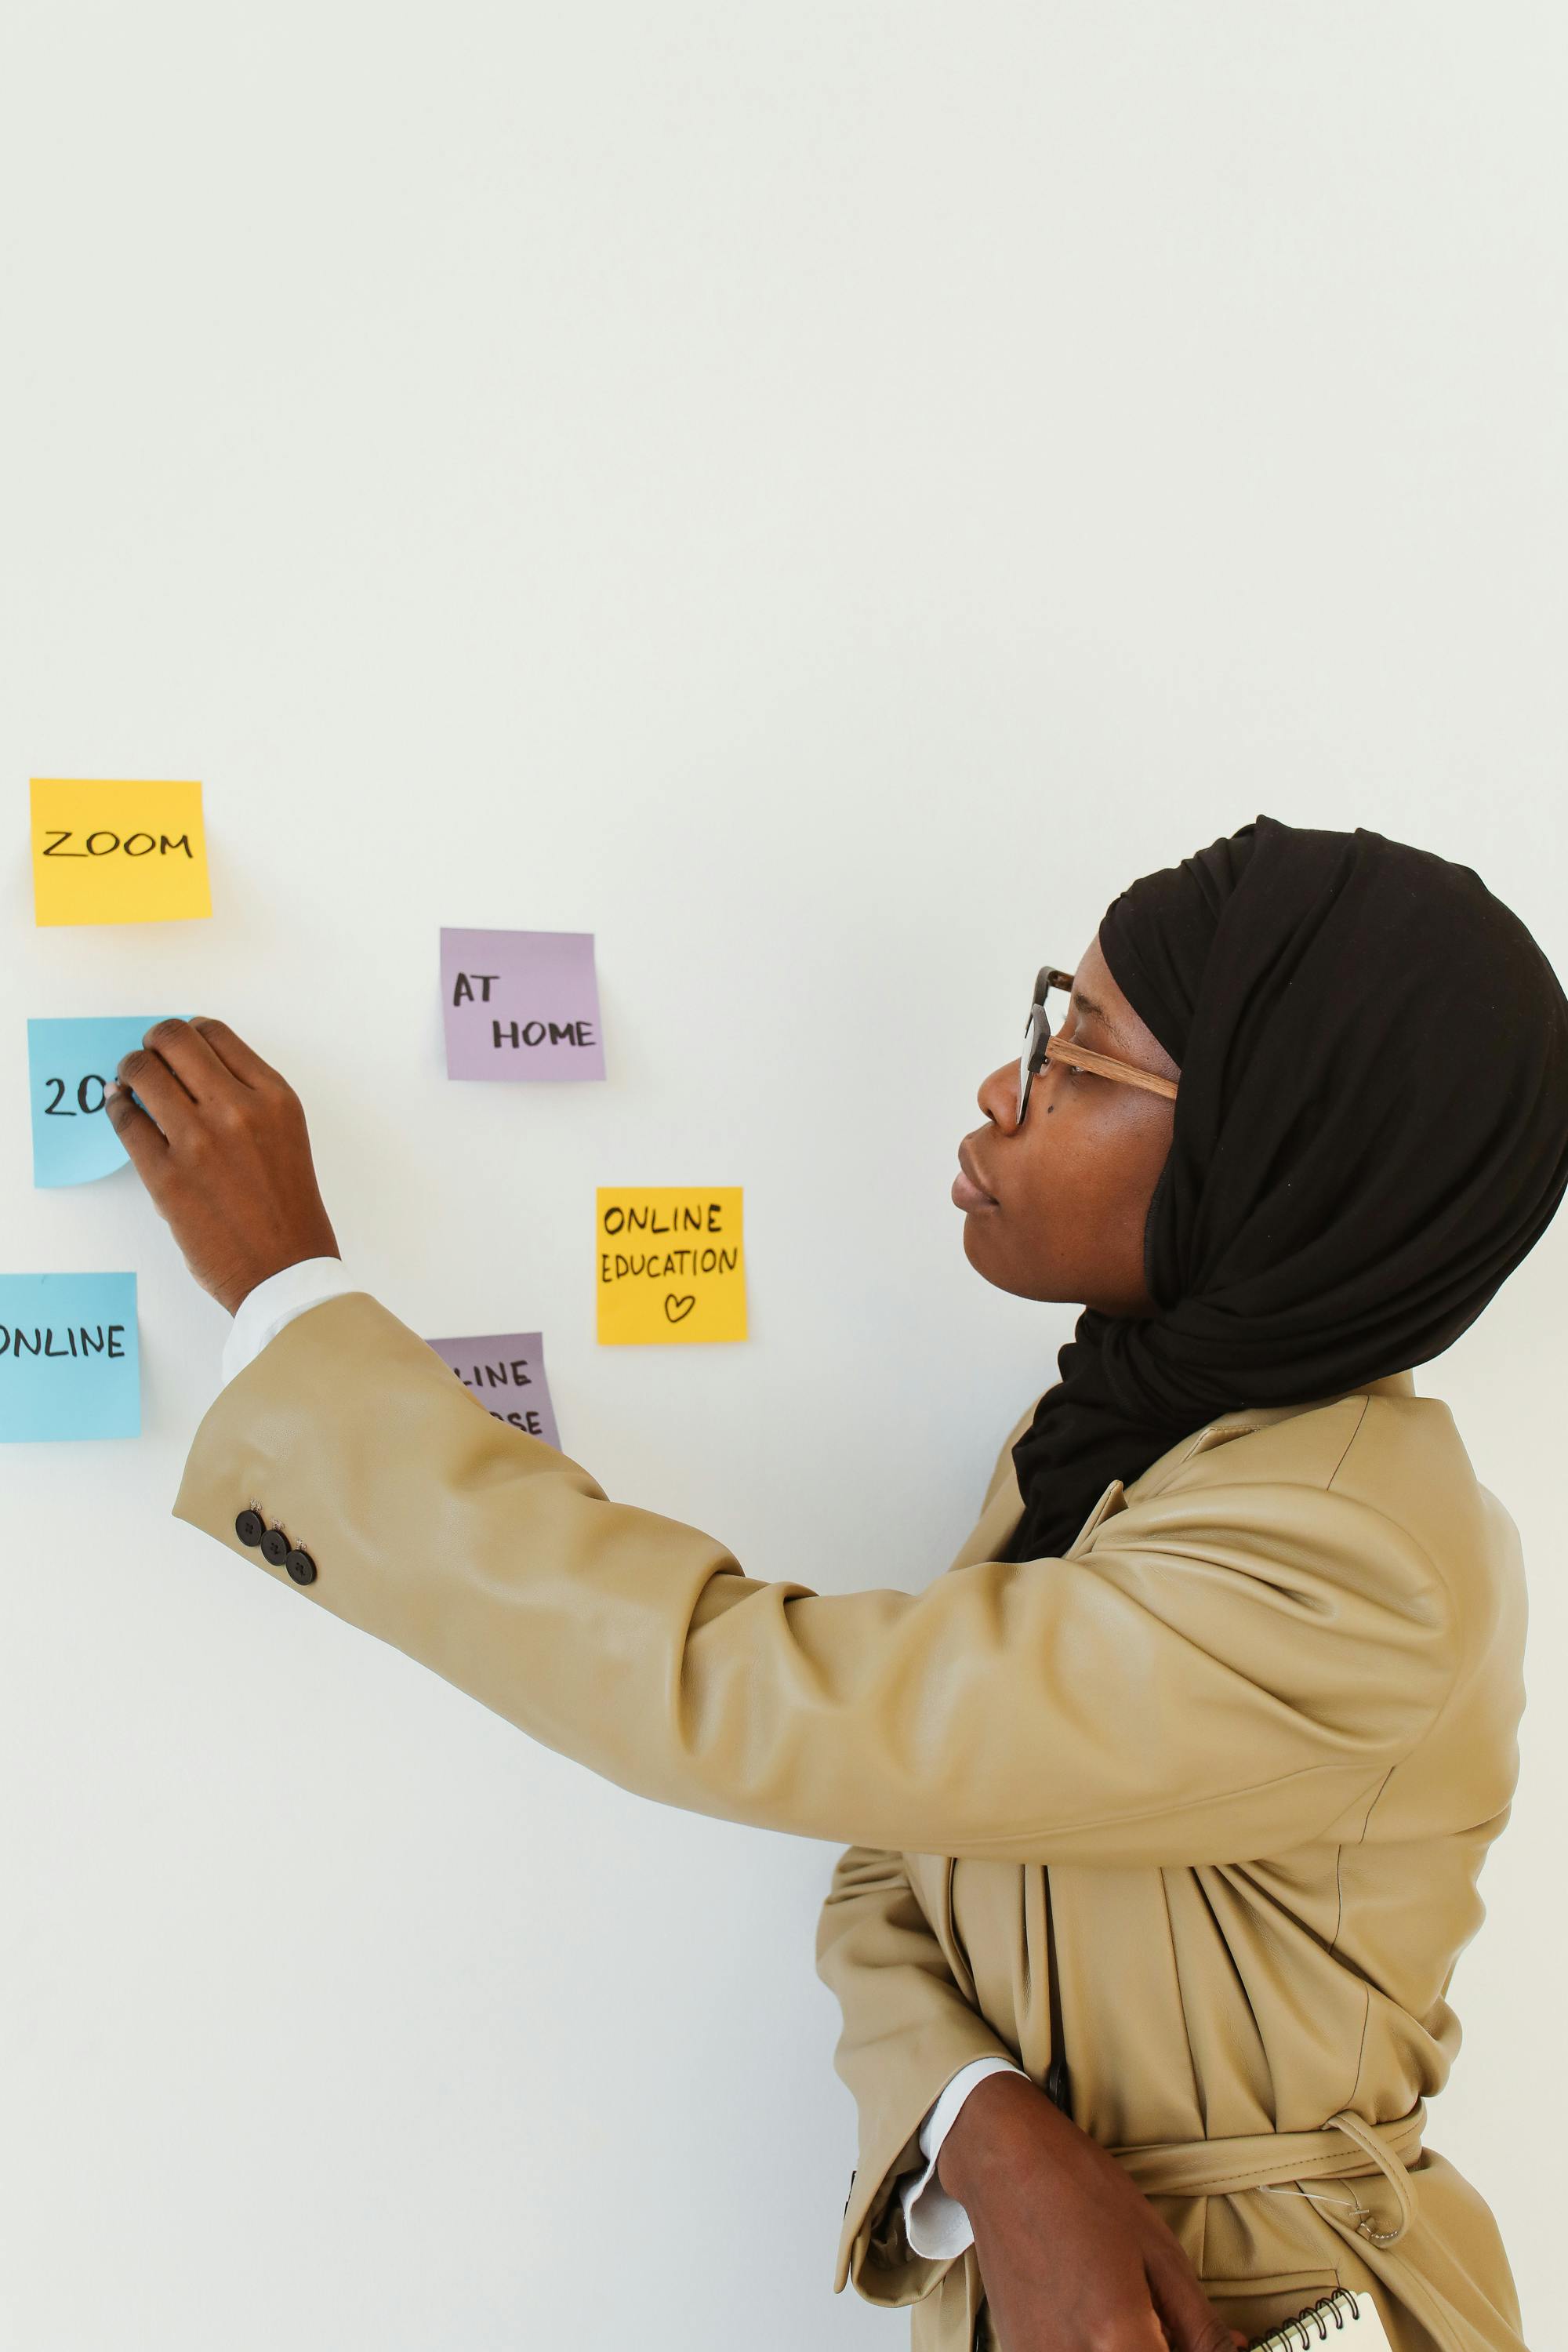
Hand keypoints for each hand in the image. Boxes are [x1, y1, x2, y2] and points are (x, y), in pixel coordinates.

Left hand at [104, 1018, 339, 1315]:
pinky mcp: (165, 1174)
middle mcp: (237, 1109)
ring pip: (142, 1071)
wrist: (285, 1272)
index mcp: (274, 1097)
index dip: (188, 1033)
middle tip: (149, 1057)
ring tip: (129, 1080)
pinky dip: (116, 1106)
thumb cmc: (289, 1211)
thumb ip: (248, 1100)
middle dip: (154, 1042)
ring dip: (130, 1069)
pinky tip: (119, 1105)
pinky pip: (125, 1119)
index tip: (178, 1048)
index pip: (215, 1033)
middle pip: (174, 1039)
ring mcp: (198, 1141)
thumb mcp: (285, 1136)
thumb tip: (190, 1075)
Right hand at [937, 2072, 1247, 2350]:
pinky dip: (1094, 2346)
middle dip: (1160, 2348)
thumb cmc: (1081, 2190)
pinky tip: (1097, 2319)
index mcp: (1118, 2339)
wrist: (1004, 2160)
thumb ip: (1199, 2323)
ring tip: (1132, 2316)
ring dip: (1128, 2348)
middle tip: (1165, 2326)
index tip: (1193, 2341)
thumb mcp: (1159, 2251)